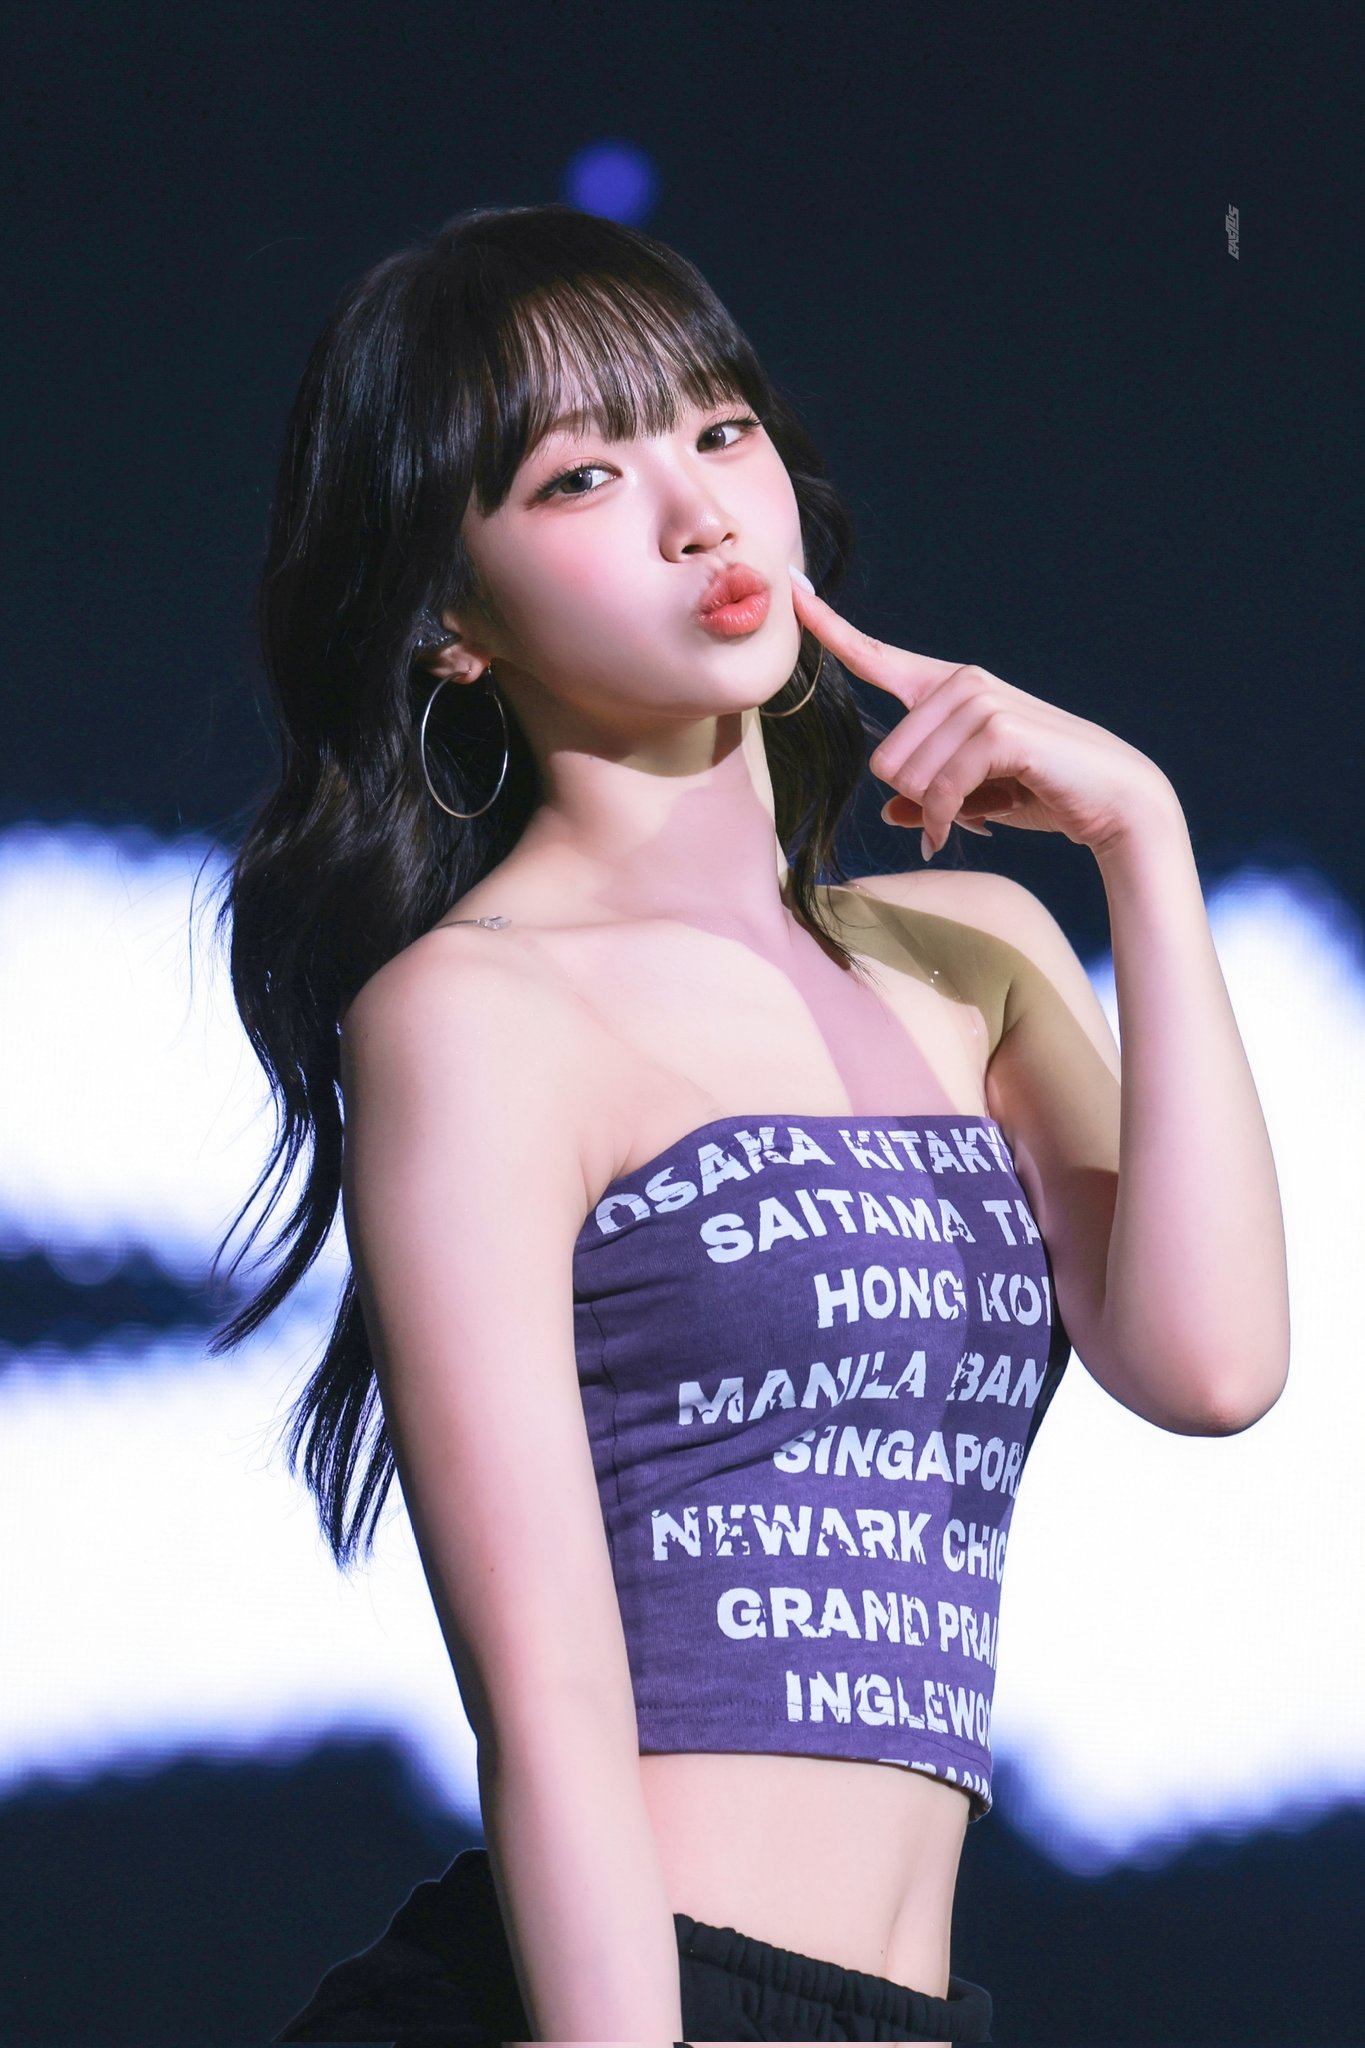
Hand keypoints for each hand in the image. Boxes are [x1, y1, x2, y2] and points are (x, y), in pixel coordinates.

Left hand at [788, 568, 1174, 858]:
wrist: (1114, 802)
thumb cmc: (1045, 792)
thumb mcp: (975, 796)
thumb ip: (929, 797)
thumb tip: (894, 811)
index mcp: (948, 689)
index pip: (876, 656)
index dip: (830, 628)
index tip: (796, 589)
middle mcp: (960, 684)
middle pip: (886, 761)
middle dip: (920, 798)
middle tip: (969, 802)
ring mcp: (979, 701)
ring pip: (908, 779)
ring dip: (940, 810)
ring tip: (987, 804)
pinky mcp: (997, 728)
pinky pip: (939, 791)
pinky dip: (949, 821)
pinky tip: (972, 825)